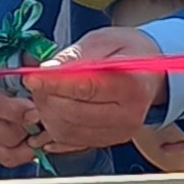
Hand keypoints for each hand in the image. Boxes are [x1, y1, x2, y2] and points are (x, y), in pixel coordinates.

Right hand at [0, 37, 45, 166]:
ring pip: (8, 149)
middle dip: (28, 126)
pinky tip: (30, 137)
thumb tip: (46, 71)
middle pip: (4, 133)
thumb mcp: (6, 51)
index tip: (35, 110)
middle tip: (42, 117)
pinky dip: (23, 151)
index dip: (15, 111)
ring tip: (37, 125)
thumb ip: (26, 59)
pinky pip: (7, 157)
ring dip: (28, 139)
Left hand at [27, 27, 169, 154]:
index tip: (32, 77)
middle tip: (36, 81)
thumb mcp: (105, 40)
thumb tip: (48, 69)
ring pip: (68, 130)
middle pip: (74, 112)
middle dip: (47, 97)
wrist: (151, 75)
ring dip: (47, 112)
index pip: (86, 88)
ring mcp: (119, 133)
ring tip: (44, 93)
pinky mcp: (108, 142)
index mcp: (133, 85)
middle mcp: (129, 115)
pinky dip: (54, 125)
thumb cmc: (129, 52)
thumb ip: (76, 55)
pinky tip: (51, 109)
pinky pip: (71, 140)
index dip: (54, 84)